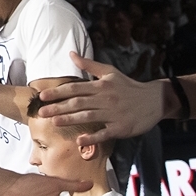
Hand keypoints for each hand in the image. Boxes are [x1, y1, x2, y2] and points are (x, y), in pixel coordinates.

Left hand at [37, 52, 165, 145]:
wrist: (154, 100)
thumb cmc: (129, 86)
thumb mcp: (110, 72)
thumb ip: (89, 64)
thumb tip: (71, 53)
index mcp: (101, 86)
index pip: (75, 88)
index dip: (57, 92)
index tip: (42, 95)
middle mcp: (105, 99)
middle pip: (77, 103)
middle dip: (58, 107)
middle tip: (41, 112)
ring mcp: (112, 114)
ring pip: (88, 117)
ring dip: (70, 120)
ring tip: (54, 122)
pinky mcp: (120, 128)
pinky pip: (104, 133)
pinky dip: (92, 137)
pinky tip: (80, 141)